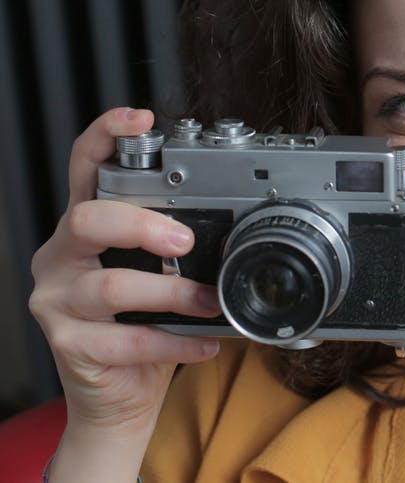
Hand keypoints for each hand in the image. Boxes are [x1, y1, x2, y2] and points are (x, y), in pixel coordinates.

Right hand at [28, 108, 222, 479]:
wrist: (120, 394)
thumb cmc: (146, 324)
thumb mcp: (162, 272)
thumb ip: (180, 243)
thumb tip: (238, 221)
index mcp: (85, 227)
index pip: (84, 167)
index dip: (106, 135)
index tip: (139, 118)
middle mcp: (61, 256)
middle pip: (87, 218)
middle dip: (142, 223)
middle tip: (185, 239)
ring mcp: (57, 300)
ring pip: (110, 285)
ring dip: (171, 292)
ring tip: (209, 301)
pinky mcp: (68, 344)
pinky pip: (126, 339)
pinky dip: (174, 341)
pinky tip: (204, 343)